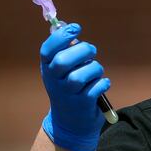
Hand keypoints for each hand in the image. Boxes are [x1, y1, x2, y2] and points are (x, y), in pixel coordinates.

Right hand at [39, 23, 109, 150]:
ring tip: (97, 71)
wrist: (70, 122)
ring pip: (80, 76)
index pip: (47, 50)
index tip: (76, 28)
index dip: (61, 37)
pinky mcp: (82, 104)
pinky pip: (95, 89)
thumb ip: (66, 51)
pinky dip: (102, 84)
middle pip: (63, 61)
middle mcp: (54, 81)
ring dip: (94, 69)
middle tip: (91, 51)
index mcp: (48, 69)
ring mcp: (67, 94)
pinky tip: (102, 84)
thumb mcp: (61, 71)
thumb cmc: (69, 89)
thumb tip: (71, 28)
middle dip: (82, 51)